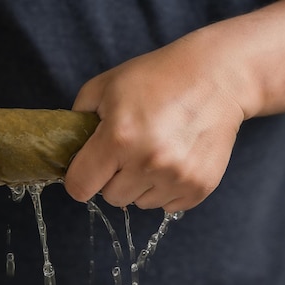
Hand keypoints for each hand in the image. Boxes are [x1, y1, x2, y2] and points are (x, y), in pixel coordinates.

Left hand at [65, 36, 245, 212]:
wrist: (217, 78)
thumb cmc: (157, 78)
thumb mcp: (105, 86)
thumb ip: (77, 121)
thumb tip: (67, 152)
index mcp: (118, 138)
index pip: (80, 187)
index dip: (79, 179)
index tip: (88, 169)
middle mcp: (148, 162)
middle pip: (111, 198)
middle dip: (113, 178)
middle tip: (127, 152)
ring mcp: (176, 177)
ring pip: (139, 204)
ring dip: (140, 184)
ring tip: (154, 152)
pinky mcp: (199, 187)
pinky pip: (167, 206)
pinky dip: (165, 189)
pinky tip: (173, 160)